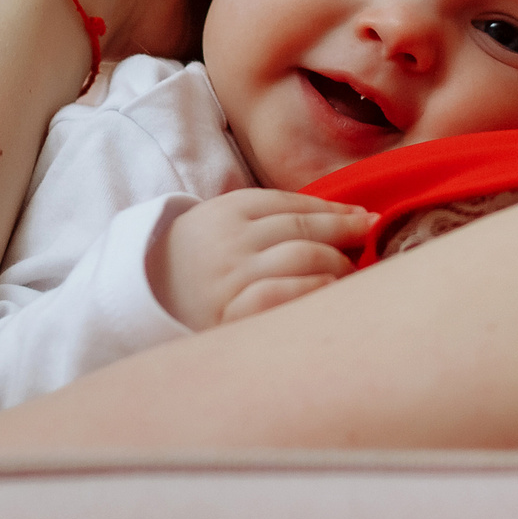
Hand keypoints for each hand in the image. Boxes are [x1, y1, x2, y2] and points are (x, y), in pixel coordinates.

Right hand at [152, 189, 375, 329]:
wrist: (148, 299)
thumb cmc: (203, 259)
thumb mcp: (227, 224)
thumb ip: (273, 217)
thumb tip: (345, 218)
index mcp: (229, 210)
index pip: (293, 204)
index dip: (335, 210)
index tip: (365, 217)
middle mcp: (230, 240)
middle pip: (302, 229)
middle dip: (344, 232)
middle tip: (370, 237)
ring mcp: (230, 277)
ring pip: (301, 259)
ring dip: (336, 263)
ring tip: (351, 270)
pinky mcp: (230, 313)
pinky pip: (285, 296)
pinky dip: (313, 291)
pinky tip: (328, 293)